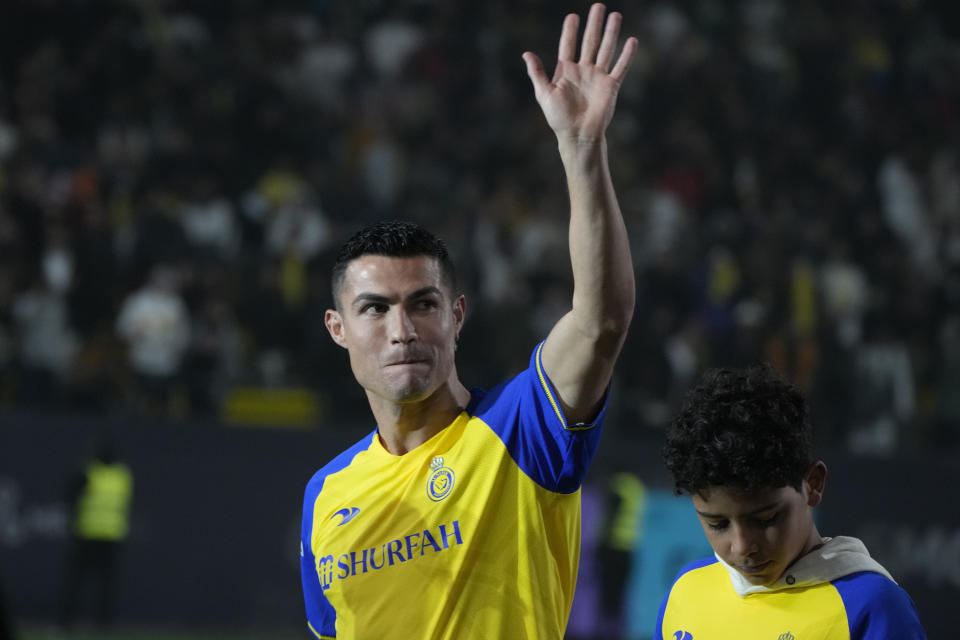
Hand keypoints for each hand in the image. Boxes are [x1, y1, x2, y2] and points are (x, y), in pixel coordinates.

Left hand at [522, 3, 636, 142]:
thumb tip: (526, 53)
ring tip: (615, 15)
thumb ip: (537, 73)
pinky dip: (626, 55)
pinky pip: (620, 67)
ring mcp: (598, 77)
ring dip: (611, 32)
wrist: (577, 135)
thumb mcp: (544, 93)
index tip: (572, 16)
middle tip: (598, 6)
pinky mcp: (610, 86)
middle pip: (590, 42)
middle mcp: (583, 71)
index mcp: (566, 71)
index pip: (568, 45)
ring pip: (606, 49)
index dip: (570, 31)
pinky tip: (631, 41)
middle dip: (594, 24)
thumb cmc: (558, 118)